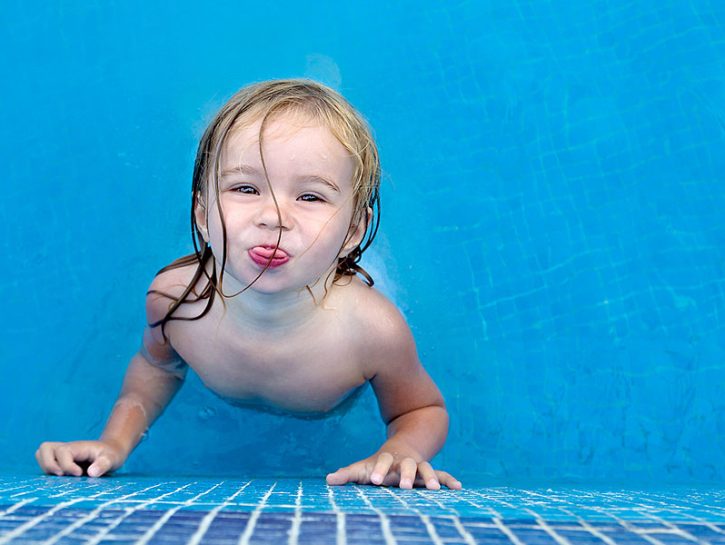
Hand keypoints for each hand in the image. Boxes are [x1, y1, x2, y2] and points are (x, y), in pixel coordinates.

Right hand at [35, 440, 125, 477]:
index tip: (79, 474)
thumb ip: (103, 465)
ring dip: (47, 467)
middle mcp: (66, 449)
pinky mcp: (59, 462)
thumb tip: (91, 473)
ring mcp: (61, 455)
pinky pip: (44, 463)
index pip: (62, 452)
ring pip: (40, 454)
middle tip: (62, 475)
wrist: (111, 451)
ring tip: (61, 476)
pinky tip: (63, 478)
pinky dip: (48, 471)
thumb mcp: (112, 459)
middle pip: (44, 448)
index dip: (67, 465)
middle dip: (49, 464)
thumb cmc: (111, 455)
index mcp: (78, 447)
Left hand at [326, 451, 461, 489]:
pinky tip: (458, 488)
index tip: (375, 480)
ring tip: (434, 489)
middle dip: (407, 475)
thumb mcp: (364, 467)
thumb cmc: (379, 464)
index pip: (383, 462)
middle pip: (407, 465)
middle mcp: (405, 461)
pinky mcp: (431, 472)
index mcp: (387, 459)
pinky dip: (449, 479)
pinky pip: (443, 474)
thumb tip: (328, 479)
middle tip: (405, 486)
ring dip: (430, 477)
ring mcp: (419, 465)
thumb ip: (348, 473)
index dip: (379, 470)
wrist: (403, 447)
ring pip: (426, 468)